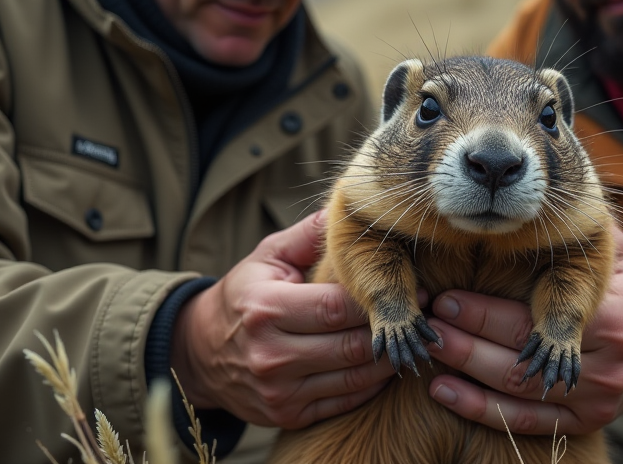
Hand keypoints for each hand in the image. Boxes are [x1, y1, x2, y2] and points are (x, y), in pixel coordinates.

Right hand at [170, 210, 402, 428]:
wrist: (200, 354)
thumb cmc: (244, 295)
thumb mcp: (267, 257)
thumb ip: (308, 234)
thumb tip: (348, 206)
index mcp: (266, 309)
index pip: (337, 307)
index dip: (380, 300)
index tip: (411, 289)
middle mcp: (270, 355)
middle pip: (353, 345)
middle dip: (393, 330)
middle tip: (422, 315)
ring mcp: (279, 392)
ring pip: (356, 376)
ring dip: (391, 358)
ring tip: (412, 337)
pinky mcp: (288, 416)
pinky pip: (346, 400)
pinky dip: (372, 382)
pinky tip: (386, 361)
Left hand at [424, 225, 622, 435]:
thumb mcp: (612, 246)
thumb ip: (573, 229)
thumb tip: (522, 196)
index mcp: (613, 320)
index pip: (532, 322)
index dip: (482, 313)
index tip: (443, 297)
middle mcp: (607, 367)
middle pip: (519, 362)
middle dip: (466, 343)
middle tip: (429, 324)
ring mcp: (597, 401)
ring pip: (518, 395)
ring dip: (467, 377)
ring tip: (430, 354)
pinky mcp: (585, 422)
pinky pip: (528, 423)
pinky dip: (483, 410)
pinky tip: (446, 392)